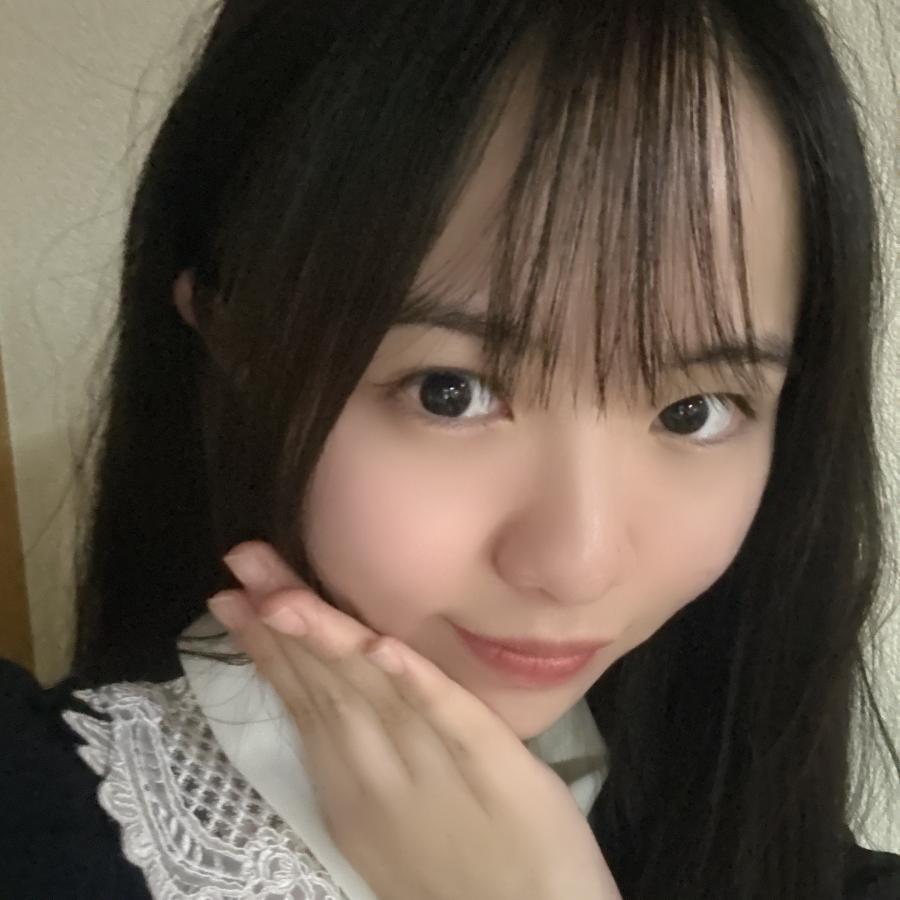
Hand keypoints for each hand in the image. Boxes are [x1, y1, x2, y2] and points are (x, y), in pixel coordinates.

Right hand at [208, 541, 621, 899]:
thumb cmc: (453, 865)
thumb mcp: (379, 814)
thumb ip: (354, 747)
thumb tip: (322, 685)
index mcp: (353, 779)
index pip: (302, 699)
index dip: (265, 646)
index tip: (230, 595)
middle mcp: (380, 772)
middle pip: (326, 685)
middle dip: (282, 621)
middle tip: (242, 562)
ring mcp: (434, 770)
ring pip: (374, 697)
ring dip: (330, 643)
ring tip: (287, 598)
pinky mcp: (494, 770)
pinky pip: (451, 721)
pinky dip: (416, 686)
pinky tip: (385, 651)